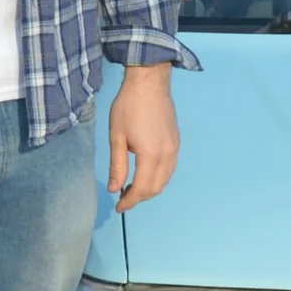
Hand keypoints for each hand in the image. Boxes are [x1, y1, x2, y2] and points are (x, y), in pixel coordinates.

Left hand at [107, 63, 177, 210]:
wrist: (149, 83)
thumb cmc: (128, 107)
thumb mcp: (117, 137)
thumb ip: (118, 166)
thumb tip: (114, 189)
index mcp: (150, 155)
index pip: (142, 188)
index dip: (129, 201)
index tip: (118, 207)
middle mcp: (167, 155)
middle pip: (156, 188)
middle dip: (139, 197)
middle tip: (122, 197)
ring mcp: (175, 149)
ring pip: (165, 180)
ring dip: (150, 189)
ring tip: (132, 187)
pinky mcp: (177, 143)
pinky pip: (170, 169)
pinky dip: (158, 178)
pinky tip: (145, 173)